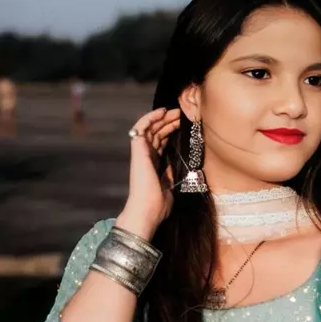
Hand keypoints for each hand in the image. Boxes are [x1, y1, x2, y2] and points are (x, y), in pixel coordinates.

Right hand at [117, 107, 180, 239]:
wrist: (147, 211)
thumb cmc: (158, 205)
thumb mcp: (170, 187)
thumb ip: (171, 174)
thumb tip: (176, 165)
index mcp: (153, 165)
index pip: (160, 143)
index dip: (170, 132)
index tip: (183, 125)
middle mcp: (146, 157)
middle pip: (156, 133)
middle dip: (169, 122)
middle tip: (182, 114)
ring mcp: (141, 153)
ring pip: (150, 128)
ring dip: (162, 118)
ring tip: (175, 111)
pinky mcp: (138, 150)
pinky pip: (141, 128)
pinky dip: (150, 118)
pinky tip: (162, 112)